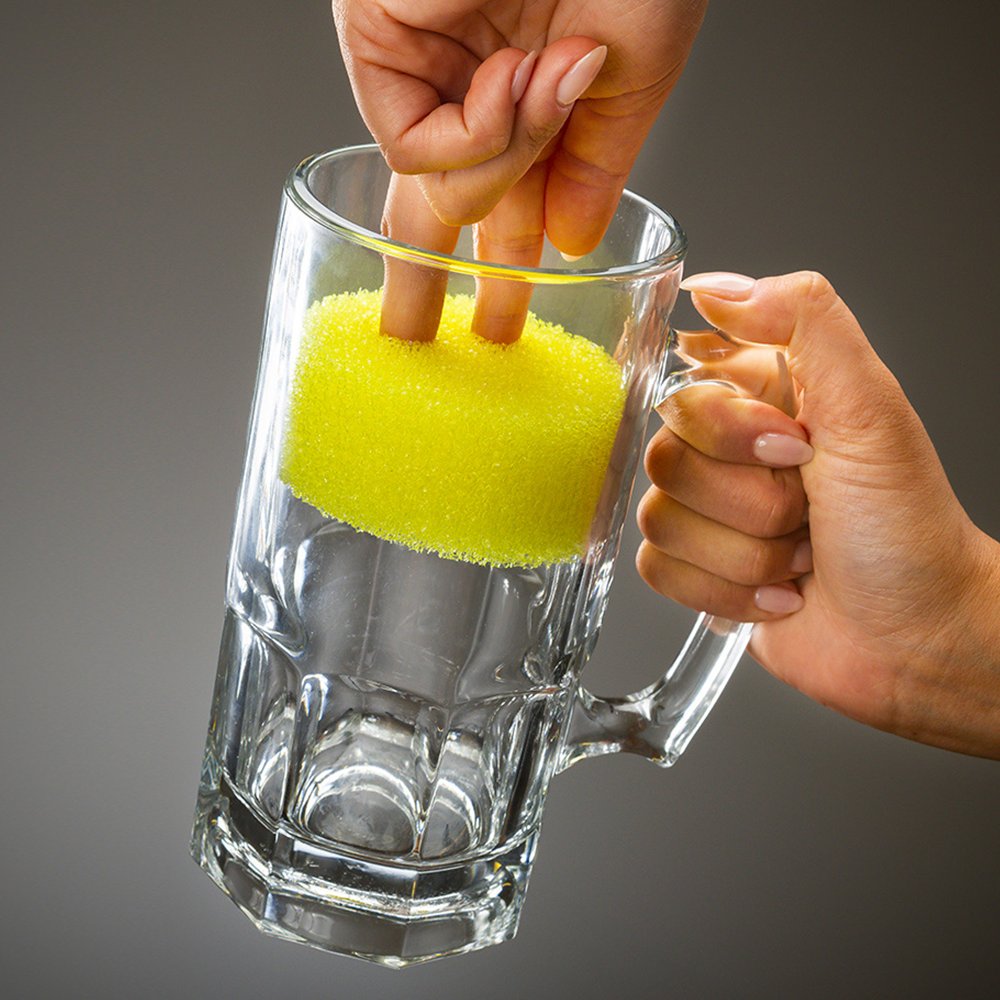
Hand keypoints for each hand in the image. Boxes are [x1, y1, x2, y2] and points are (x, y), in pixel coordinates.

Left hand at [333, 0, 706, 340]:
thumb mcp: (636, 73)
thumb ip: (597, 167)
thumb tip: (569, 247)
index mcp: (530, 94)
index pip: (504, 204)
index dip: (504, 271)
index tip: (503, 330)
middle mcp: (468, 87)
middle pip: (429, 212)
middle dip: (425, 287)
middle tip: (410, 349)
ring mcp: (422, 67)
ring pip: (437, 188)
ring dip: (506, 161)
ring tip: (551, 85)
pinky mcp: (379, 36)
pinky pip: (417, 144)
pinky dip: (476, 133)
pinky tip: (515, 81)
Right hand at [636, 270, 999, 758]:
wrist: (918, 635)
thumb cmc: (907, 527)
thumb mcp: (871, 406)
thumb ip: (804, 320)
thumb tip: (713, 285)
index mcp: (762, 398)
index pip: (683, 388)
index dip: (733, 431)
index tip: (797, 448)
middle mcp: (727, 451)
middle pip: (665, 459)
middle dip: (751, 501)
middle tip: (807, 507)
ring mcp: (708, 512)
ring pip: (660, 520)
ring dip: (746, 552)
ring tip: (799, 556)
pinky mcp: (697, 569)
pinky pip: (658, 570)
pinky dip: (724, 591)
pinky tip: (776, 592)